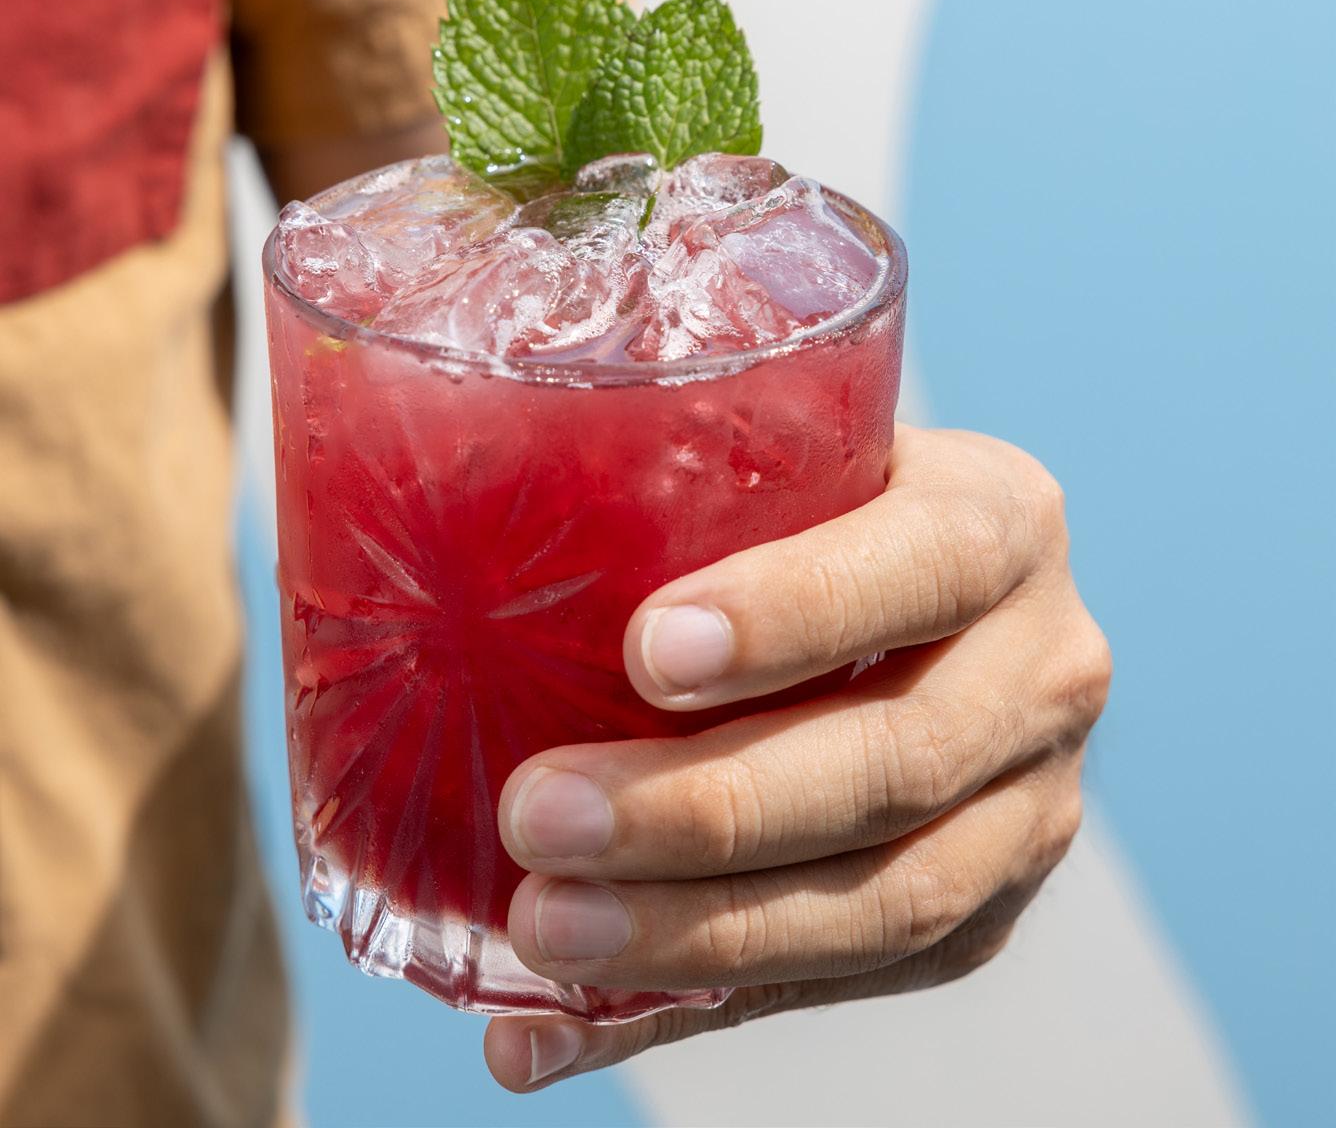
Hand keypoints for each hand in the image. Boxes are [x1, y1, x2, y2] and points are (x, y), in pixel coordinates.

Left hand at [484, 425, 1110, 1091]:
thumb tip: (394, 499)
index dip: (795, 612)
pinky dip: (692, 1009)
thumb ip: (668, 467)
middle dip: (709, 807)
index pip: (922, 564)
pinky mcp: (985, 907)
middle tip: (537, 815)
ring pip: (888, 901)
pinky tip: (555, 1028)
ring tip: (541, 930)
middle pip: (897, 759)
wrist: (922, 589)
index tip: (645, 649)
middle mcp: (1045, 661)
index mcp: (1000, 518)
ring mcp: (1030, 800)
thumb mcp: (786, 450)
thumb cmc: (807, 499)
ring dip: (699, 933)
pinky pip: (843, 982)